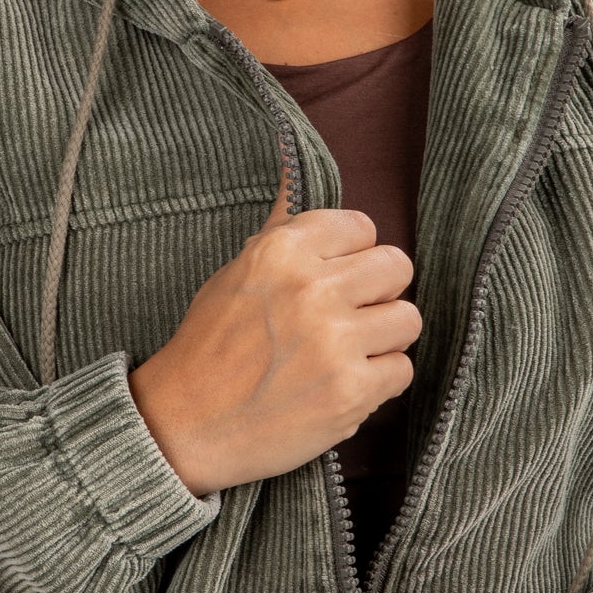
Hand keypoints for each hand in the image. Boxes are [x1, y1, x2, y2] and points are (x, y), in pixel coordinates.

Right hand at [127, 163, 421, 495]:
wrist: (184, 427)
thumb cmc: (209, 348)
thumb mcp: (237, 272)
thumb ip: (282, 227)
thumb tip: (294, 165)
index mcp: (282, 251)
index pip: (363, 227)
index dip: (352, 256)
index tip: (333, 281)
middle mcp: (312, 289)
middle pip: (396, 267)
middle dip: (377, 292)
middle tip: (347, 317)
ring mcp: (334, 341)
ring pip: (408, 318)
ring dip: (382, 339)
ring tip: (346, 353)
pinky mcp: (350, 391)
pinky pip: (402, 370)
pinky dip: (377, 382)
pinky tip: (341, 385)